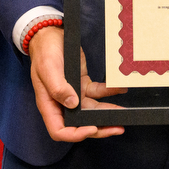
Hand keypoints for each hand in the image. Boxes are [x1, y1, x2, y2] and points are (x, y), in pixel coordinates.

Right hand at [28, 24, 126, 141]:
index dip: (76, 134)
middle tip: (117, 128)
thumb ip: (58, 88)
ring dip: (108, 112)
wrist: (50, 35)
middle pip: (80, 124)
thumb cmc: (44, 52)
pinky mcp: (82, 84)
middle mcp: (62, 103)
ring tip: (124, 112)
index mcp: (49, 104)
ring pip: (92, 110)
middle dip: (99, 128)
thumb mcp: (48, 68)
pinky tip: (120, 89)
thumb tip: (72, 104)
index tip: (92, 128)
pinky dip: (109, 92)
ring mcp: (74, 95)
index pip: (60, 130)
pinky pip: (97, 92)